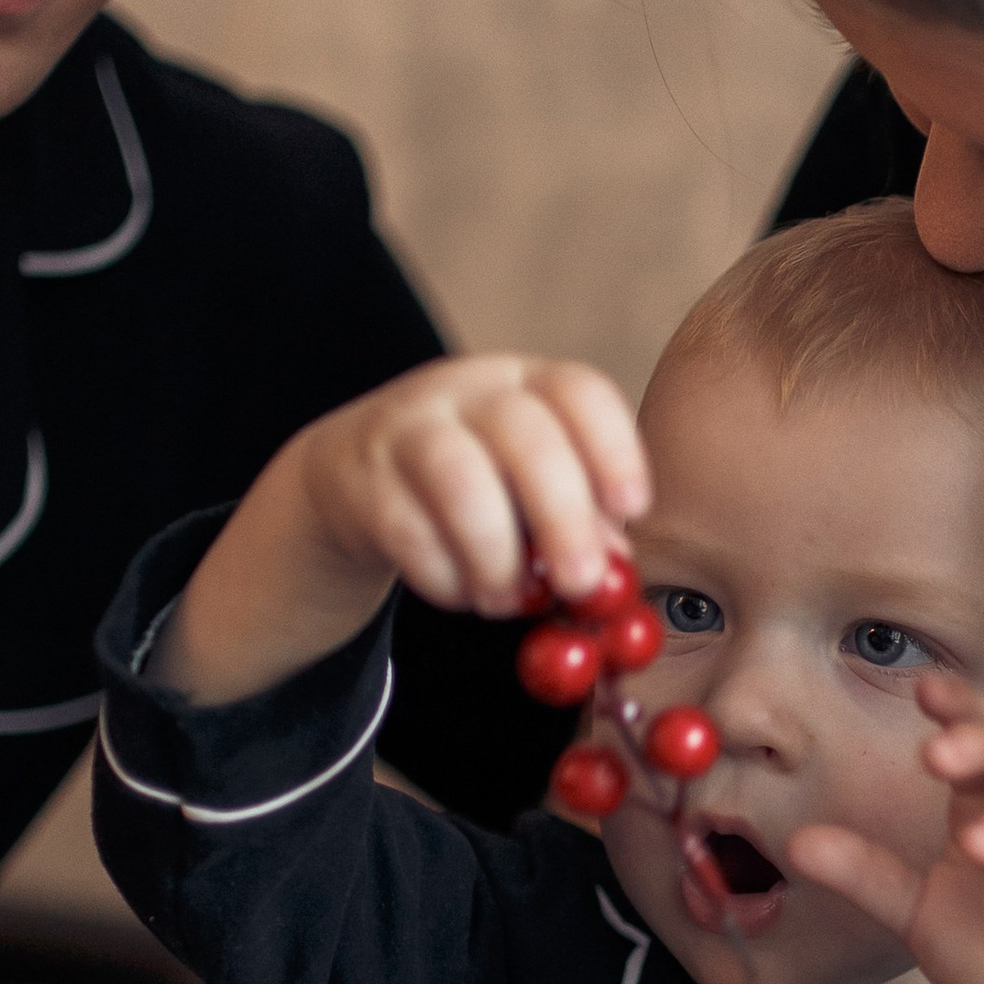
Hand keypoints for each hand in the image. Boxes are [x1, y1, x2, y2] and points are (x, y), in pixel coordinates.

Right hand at [161, 355, 649, 704]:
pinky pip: (409, 532)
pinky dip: (445, 577)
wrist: (349, 477)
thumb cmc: (470, 486)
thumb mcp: (526, 488)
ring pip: (460, 480)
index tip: (633, 509)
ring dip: (496, 555)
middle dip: (563, 515)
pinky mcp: (360, 478)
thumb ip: (578, 521)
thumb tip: (615, 571)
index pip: (578, 390)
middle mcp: (466, 390)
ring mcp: (406, 427)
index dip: (613, 448)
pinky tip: (462, 593)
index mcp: (524, 382)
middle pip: (524, 433)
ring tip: (509, 601)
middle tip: (580, 583)